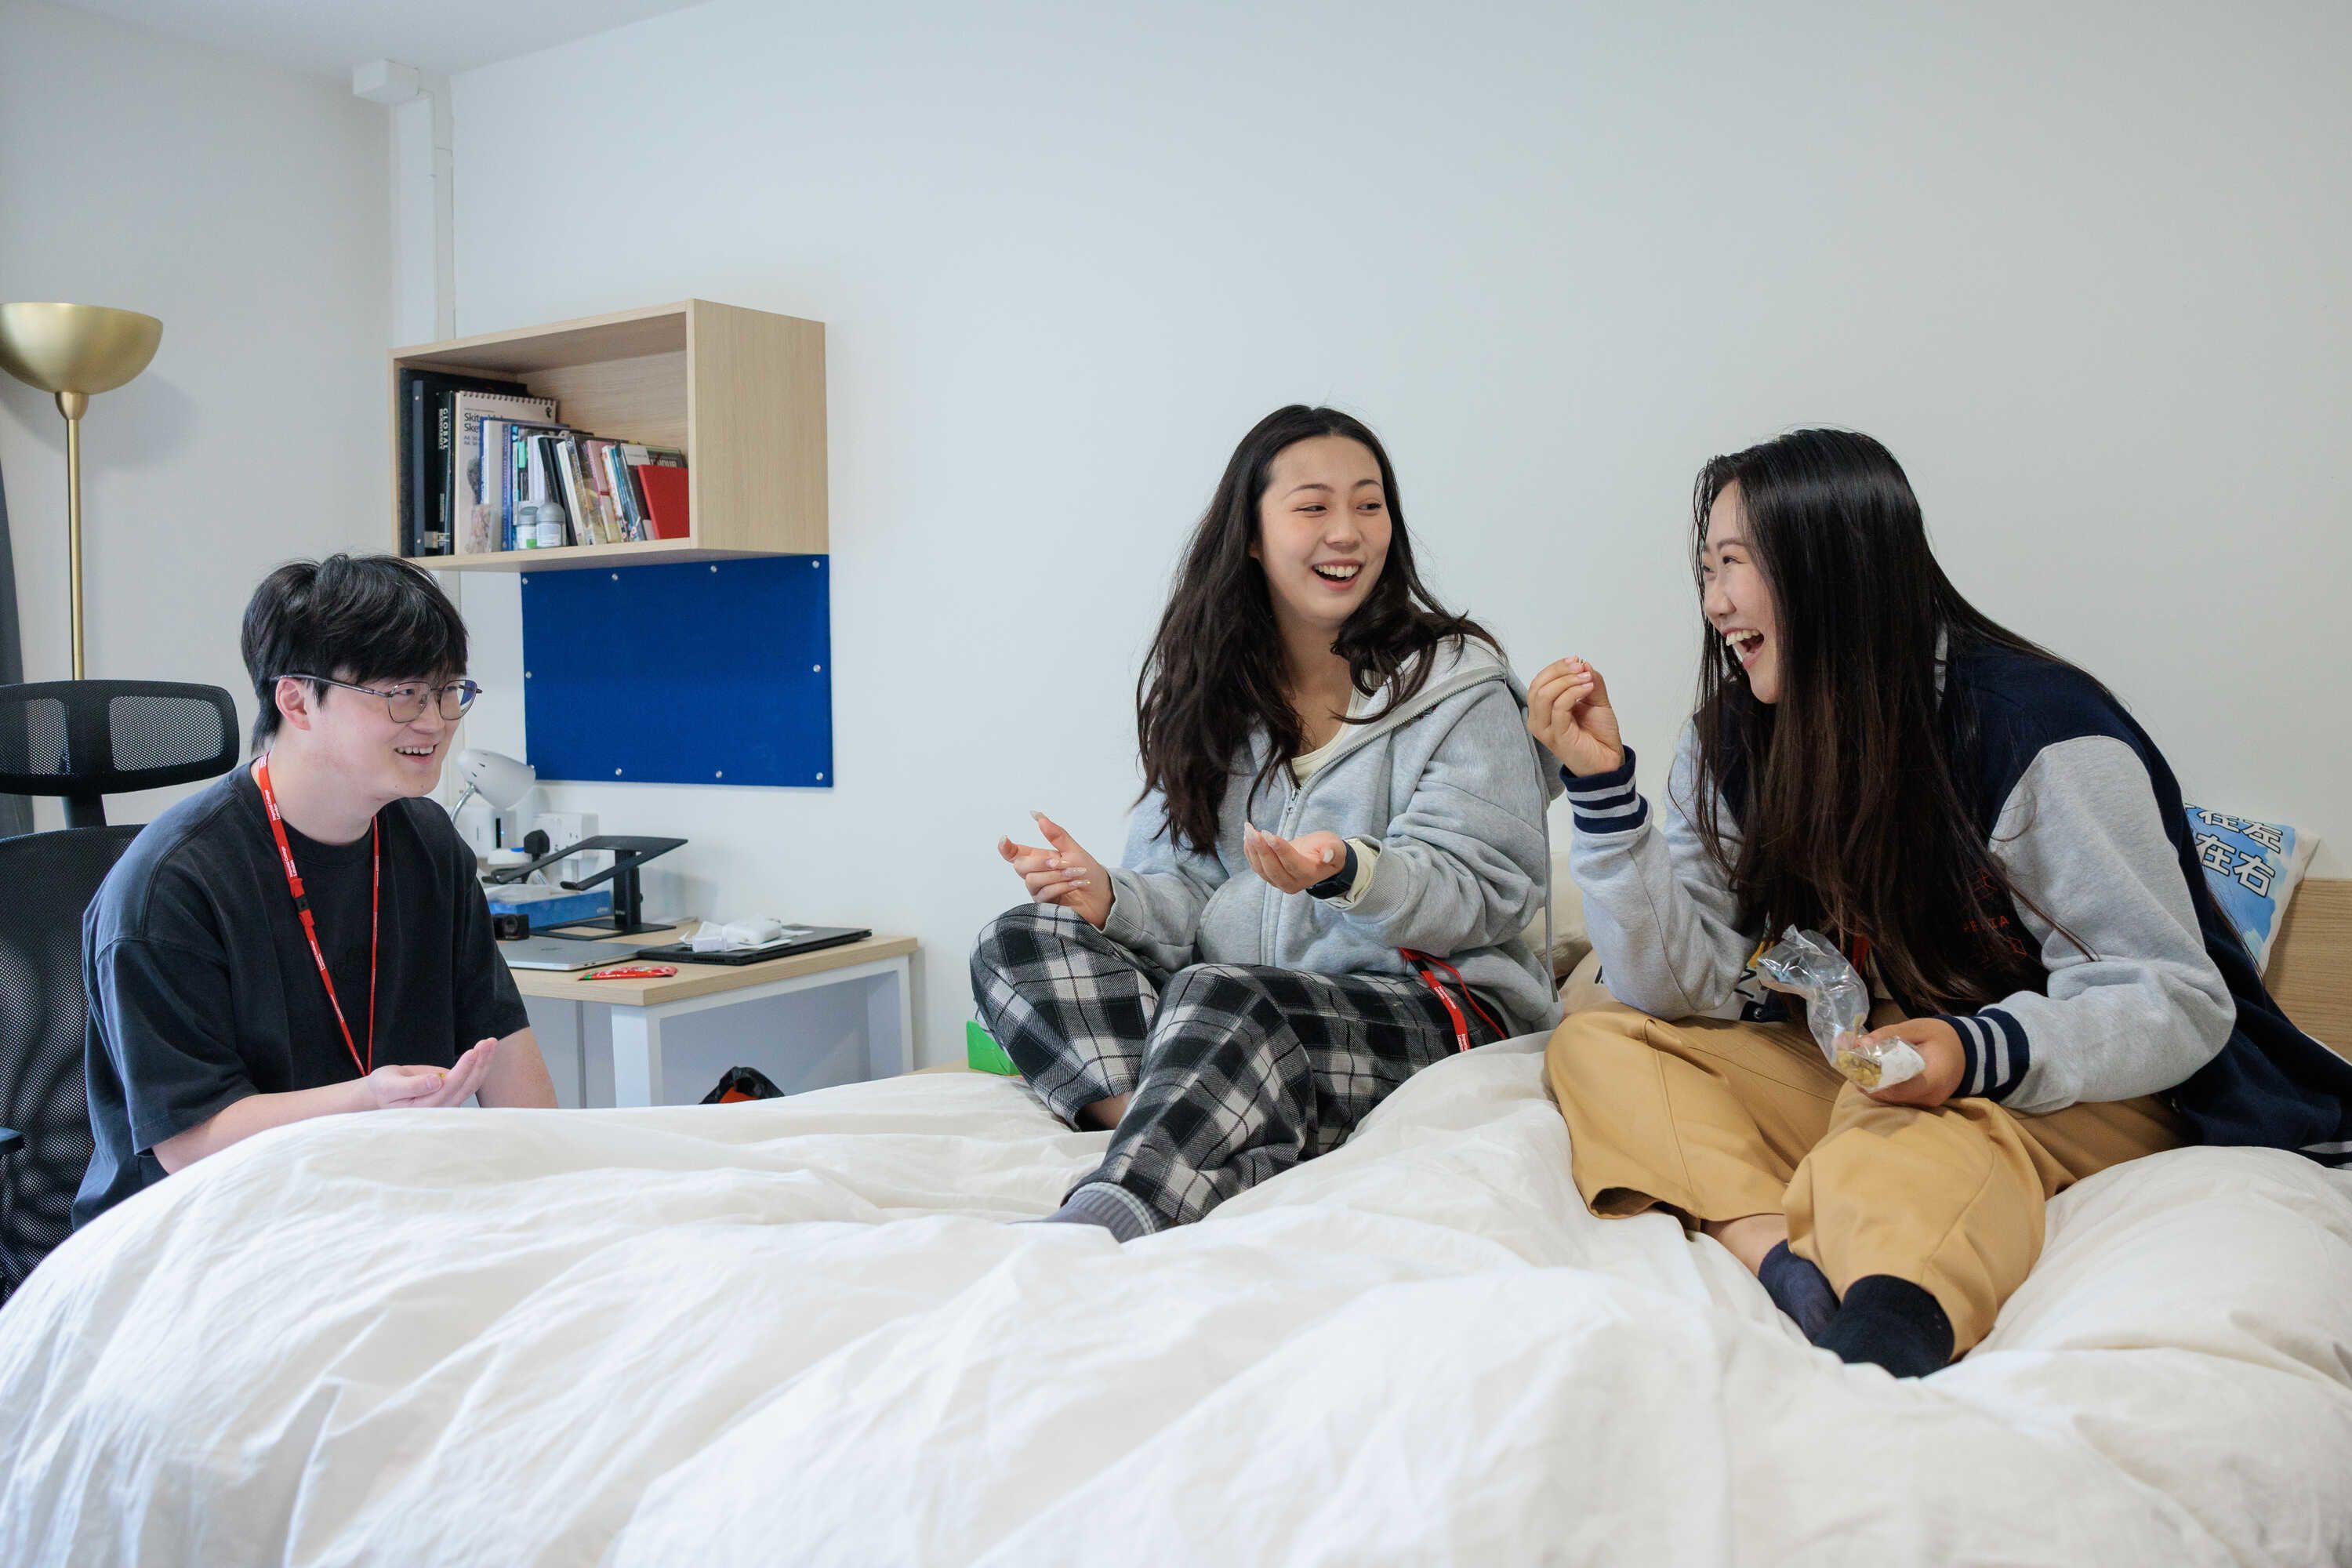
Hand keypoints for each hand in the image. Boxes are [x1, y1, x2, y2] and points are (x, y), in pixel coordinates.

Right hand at [364, 1038, 496, 1110]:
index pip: (449, 1089)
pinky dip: (480, 1064)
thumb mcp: (390, 1086)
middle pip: (466, 1086)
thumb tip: (436, 1082)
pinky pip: (471, 1079)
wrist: (383, 1091)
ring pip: (472, 1083)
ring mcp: (449, 1102)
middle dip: (479, 1063)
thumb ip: (412, 1086)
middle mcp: (441, 1109)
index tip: (472, 1052)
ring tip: (490, 1042)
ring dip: (484, 1062)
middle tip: (487, 1042)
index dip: (462, 1071)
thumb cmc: (384, 1088)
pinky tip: (486, 1050)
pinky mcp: (453, 1093)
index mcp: (424, 1110)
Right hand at [999, 811, 1111, 928]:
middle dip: (1039, 862)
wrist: (1102, 896)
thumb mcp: (1074, 850)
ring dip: (1055, 875)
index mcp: (1040, 858)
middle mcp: (1036, 874)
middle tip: (1059, 861)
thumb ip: (1056, 835)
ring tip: (1074, 873)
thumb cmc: (1089, 872)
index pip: (1016, 854)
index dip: (1006, 848)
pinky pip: (1044, 894)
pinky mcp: (1045, 906)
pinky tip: (1075, 884)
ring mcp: (1039, 891)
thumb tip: (1037, 815)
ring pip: (1032, 880)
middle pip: (1020, 866)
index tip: (1004, 839)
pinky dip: (1061, 886)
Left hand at [1242, 824, 1347, 894]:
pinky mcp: (1271, 877)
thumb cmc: (1328, 849)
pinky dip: (1250, 853)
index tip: (1268, 834)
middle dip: (1261, 849)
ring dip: (1252, 850)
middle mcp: (1293, 883)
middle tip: (1252, 831)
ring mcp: (1280, 882)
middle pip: (1273, 868)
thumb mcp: (1336, 847)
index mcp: (1309, 874)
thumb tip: (1328, 855)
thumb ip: (1333, 851)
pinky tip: (1247, 838)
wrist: (1321, 858)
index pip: (1291, 863)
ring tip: (1248, 830)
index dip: (1279, 849)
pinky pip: (1257, 867)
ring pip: (1262, 869)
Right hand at [1527, 657, 1625, 777]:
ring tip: (1587, 680)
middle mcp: (1538, 719)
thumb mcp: (1595, 700)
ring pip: (1544, 695)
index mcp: (1543, 710)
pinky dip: (1573, 692)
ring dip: (1567, 681)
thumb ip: (1590, 681)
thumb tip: (1584, 664)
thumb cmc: (1598, 734)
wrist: (1608, 760)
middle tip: (1581, 667)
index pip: (1539, 682)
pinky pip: (1558, 708)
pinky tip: (1588, 689)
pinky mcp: (1557, 736)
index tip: (1576, 660)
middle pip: (1538, 686)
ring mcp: (1545, 729)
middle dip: (1559, 671)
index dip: (1555, 668)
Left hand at [1858, 1018, 1965, 1107]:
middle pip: (1891, 1096)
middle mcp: (1931, 1096)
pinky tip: (1873, 1072)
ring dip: (1874, 1085)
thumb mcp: (1919, 1028)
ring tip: (1858, 1066)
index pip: (1899, 1089)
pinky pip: (1898, 1098)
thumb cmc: (1943, 1037)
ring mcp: (1927, 1102)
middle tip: (1850, 1064)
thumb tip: (1860, 1042)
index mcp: (1934, 1078)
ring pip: (1892, 1099)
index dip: (1874, 1081)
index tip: (1856, 1068)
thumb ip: (1891, 1034)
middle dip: (1868, 1082)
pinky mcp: (1922, 1102)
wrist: (1967, 1050)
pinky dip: (1884, 1087)